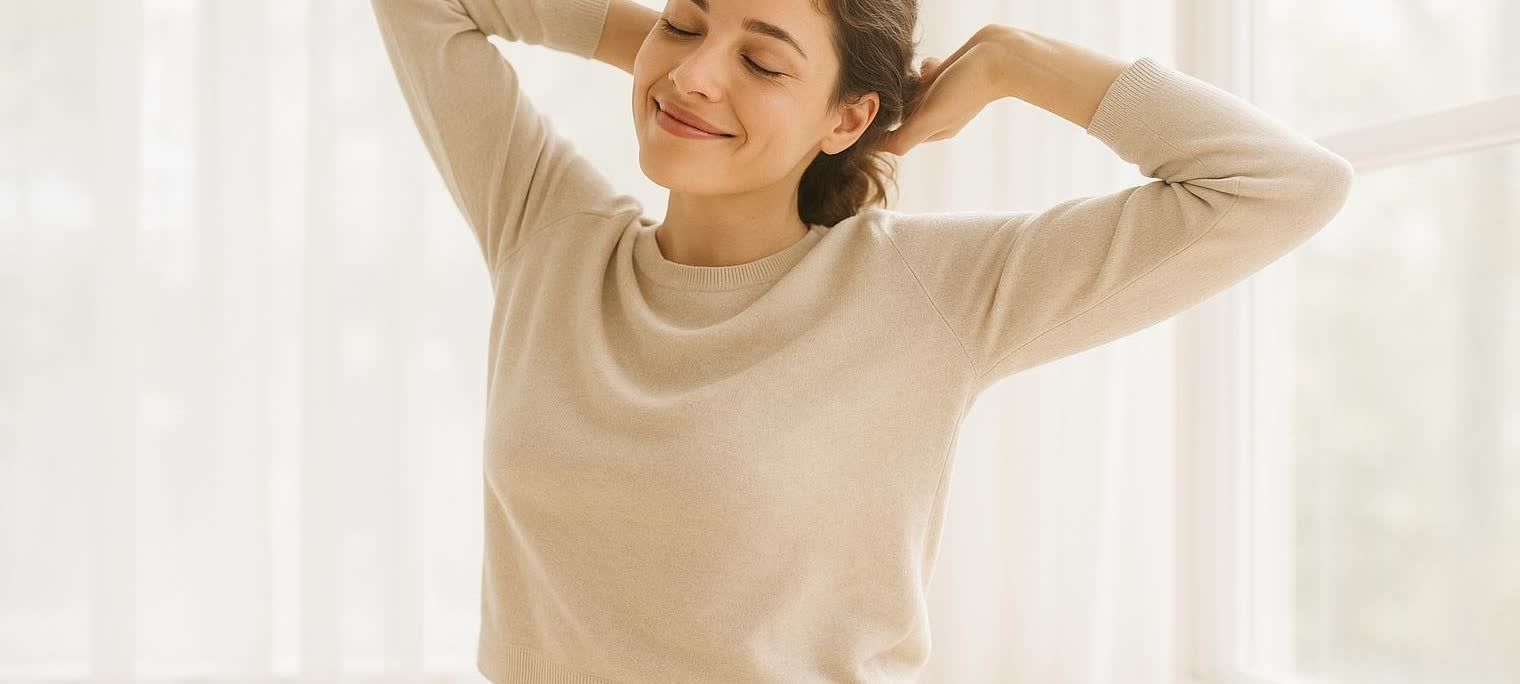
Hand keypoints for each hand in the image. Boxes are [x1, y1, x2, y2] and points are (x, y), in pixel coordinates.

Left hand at [880, 25, 1013, 156]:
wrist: (997, 55)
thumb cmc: (966, 88)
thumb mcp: (932, 118)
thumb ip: (906, 137)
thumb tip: (880, 149)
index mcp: (935, 131)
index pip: (899, 138)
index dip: (881, 131)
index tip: (867, 119)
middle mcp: (937, 114)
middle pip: (903, 113)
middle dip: (896, 102)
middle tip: (896, 90)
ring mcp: (942, 94)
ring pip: (911, 91)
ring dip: (909, 82)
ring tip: (920, 76)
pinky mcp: (946, 74)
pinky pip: (924, 72)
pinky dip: (923, 67)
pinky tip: (934, 63)